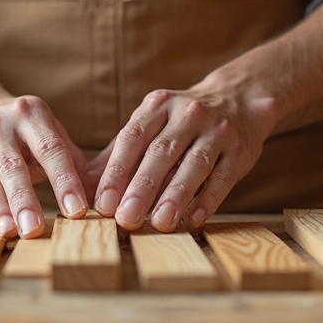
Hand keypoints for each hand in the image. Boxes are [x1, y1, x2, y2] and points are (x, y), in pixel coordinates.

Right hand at [0, 82, 92, 238]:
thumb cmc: (18, 126)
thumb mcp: (45, 127)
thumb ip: (70, 157)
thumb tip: (98, 191)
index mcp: (30, 115)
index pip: (51, 149)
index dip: (64, 181)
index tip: (77, 209)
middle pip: (13, 166)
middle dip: (24, 199)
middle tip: (35, 229)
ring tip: (10, 232)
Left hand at [88, 79, 277, 231]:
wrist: (239, 99)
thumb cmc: (182, 121)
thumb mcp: (150, 123)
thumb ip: (118, 154)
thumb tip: (83, 185)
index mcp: (158, 105)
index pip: (132, 138)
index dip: (117, 171)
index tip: (103, 203)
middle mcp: (188, 113)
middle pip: (161, 153)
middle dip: (142, 187)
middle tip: (126, 218)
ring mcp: (217, 130)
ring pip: (194, 164)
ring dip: (175, 196)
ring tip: (160, 223)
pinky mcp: (240, 149)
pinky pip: (222, 177)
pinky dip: (208, 200)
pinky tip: (193, 219)